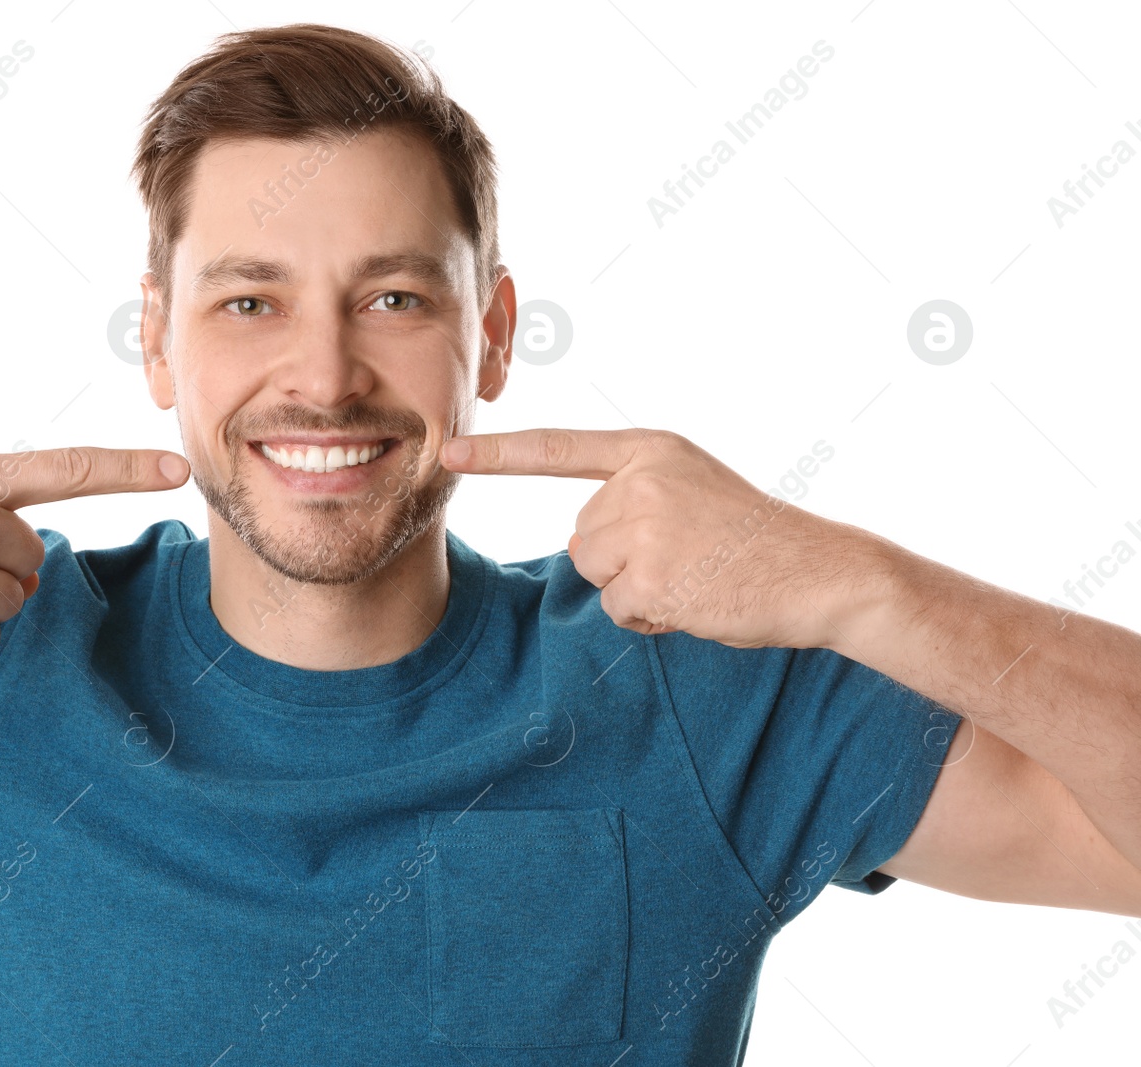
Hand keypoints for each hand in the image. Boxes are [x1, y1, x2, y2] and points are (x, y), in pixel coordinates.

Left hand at [440, 428, 880, 649]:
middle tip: (691, 558)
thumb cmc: (755, 539)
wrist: (820, 571)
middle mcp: (641, 481)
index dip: (499, 453)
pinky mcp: (651, 577)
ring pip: (596, 575)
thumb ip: (634, 499)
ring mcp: (645, 528)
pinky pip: (621, 610)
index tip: (450, 451)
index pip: (559, 449)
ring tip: (696, 576)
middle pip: (582, 538)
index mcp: (651, 451)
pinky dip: (653, 616)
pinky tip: (698, 598)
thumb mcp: (693, 490)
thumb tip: (584, 547)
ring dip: (636, 590)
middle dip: (623, 561)